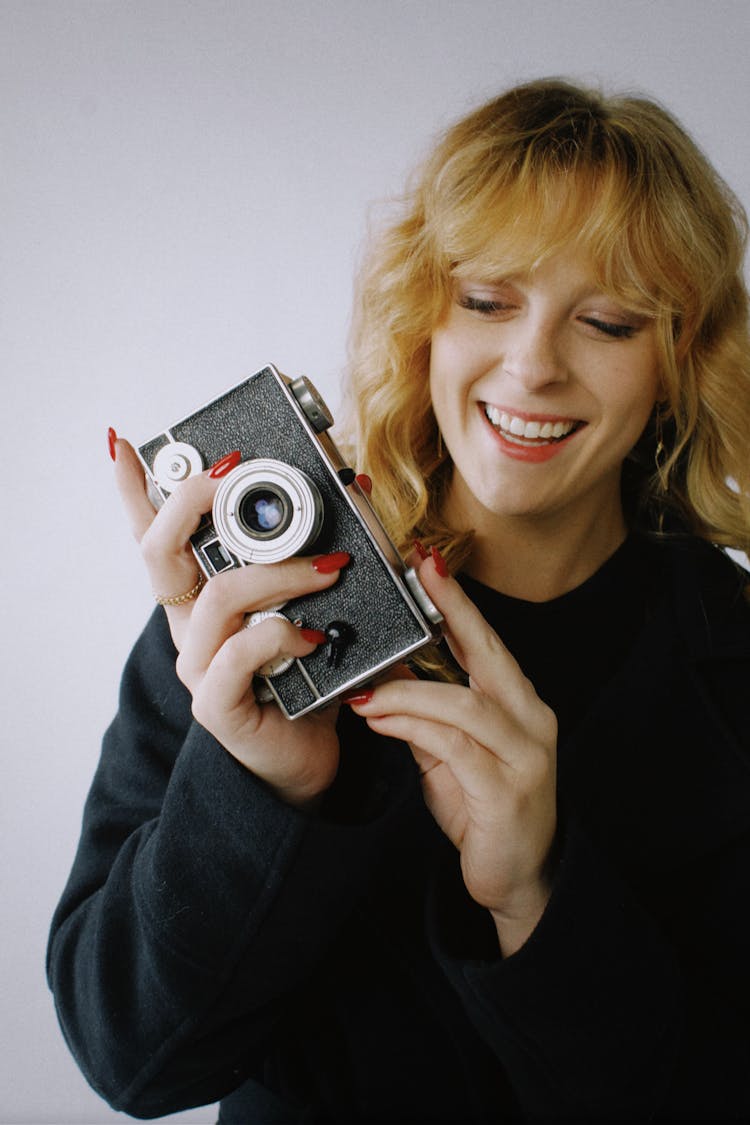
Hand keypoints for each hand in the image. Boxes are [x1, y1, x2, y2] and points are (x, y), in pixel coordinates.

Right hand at [112, 436, 348, 806]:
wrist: (306, 758)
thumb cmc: (308, 676)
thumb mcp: (315, 605)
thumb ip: (326, 549)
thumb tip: (360, 485)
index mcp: (202, 598)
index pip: (157, 536)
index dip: (135, 493)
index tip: (126, 445)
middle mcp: (189, 626)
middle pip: (160, 551)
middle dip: (192, 501)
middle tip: (232, 475)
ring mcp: (199, 665)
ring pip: (217, 596)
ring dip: (278, 572)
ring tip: (329, 568)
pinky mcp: (218, 704)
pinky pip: (237, 657)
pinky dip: (279, 637)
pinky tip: (311, 639)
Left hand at [347, 551, 557, 953]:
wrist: (518, 878)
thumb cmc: (484, 809)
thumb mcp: (449, 753)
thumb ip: (425, 713)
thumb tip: (386, 672)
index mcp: (518, 705)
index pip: (486, 642)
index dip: (458, 602)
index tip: (427, 562)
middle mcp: (530, 721)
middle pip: (489, 654)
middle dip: (451, 612)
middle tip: (415, 576)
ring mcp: (524, 756)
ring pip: (464, 703)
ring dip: (407, 691)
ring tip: (365, 689)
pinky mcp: (506, 792)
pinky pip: (454, 747)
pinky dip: (412, 727)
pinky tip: (379, 719)